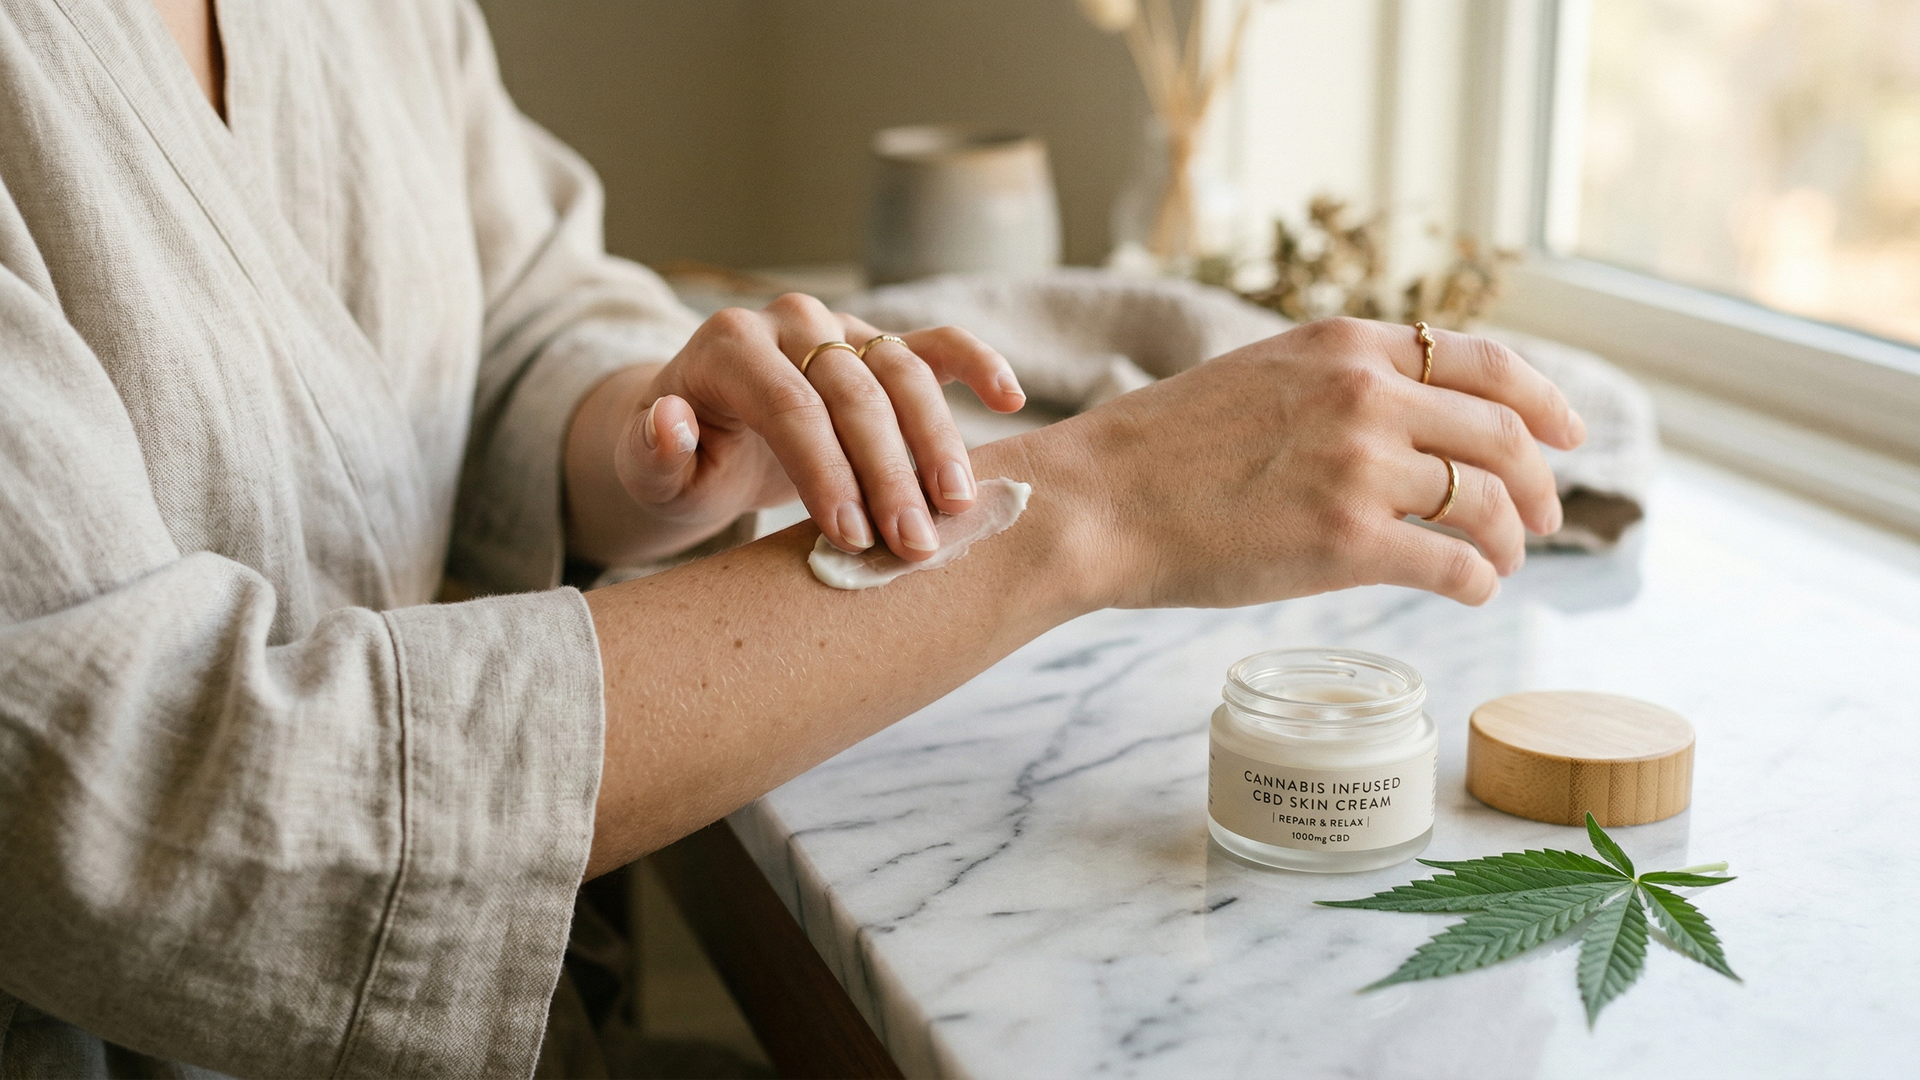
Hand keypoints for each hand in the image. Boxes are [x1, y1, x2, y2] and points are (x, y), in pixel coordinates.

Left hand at [565, 293, 1025, 567]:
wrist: (705, 434)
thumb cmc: (681, 459)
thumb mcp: (647, 468)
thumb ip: (652, 451)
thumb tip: (670, 422)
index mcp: (728, 345)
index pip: (789, 405)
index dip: (825, 471)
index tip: (852, 537)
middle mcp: (789, 322)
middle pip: (853, 391)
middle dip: (888, 471)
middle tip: (914, 543)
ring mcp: (841, 329)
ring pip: (903, 372)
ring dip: (937, 440)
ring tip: (958, 506)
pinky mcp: (880, 344)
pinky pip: (936, 344)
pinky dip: (976, 364)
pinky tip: (1010, 398)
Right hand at [1044, 317, 1585, 608]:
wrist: (1099, 500)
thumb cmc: (1164, 449)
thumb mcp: (1264, 375)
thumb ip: (1342, 383)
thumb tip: (1413, 417)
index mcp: (1347, 346)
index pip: (1487, 360)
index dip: (1544, 399)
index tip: (1567, 431)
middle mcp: (1367, 394)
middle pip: (1504, 434)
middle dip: (1540, 480)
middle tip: (1543, 514)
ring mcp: (1360, 467)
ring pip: (1488, 500)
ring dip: (1512, 537)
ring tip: (1503, 561)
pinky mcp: (1348, 542)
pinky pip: (1454, 562)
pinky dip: (1479, 580)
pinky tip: (1470, 590)